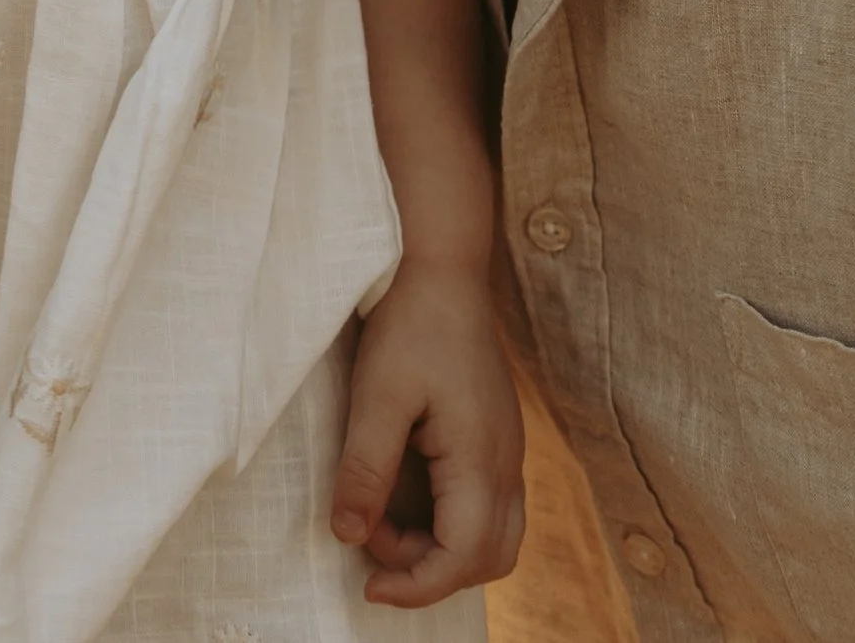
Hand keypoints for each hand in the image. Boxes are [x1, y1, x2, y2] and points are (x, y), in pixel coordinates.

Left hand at [331, 260, 525, 606]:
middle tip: (371, 535)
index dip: (417, 586)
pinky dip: (449, 520)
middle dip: (428, 570)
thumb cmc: (410, 325)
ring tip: (381, 513)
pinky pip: (487, 506)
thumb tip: (348, 536)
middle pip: (487, 558)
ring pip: (493, 536)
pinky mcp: (496, 438)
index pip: (464, 557)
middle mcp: (506, 464)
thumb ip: (364, 470)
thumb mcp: (376, 396)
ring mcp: (506, 451)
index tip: (368, 585)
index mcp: (481, 459)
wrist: (443, 268)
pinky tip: (403, 492)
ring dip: (439, 547)